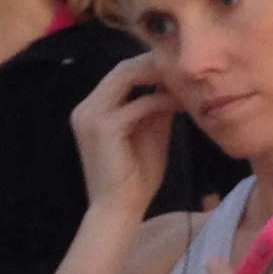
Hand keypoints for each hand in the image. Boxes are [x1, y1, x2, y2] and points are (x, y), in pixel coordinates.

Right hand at [67, 54, 176, 219]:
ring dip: (158, 75)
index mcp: (92, 109)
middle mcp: (85, 108)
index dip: (150, 64)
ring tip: (185, 78)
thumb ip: (156, 106)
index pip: (121, 73)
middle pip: (122, 68)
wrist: (119, 210)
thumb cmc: (135, 176)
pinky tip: (182, 103)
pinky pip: (138, 104)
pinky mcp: (103, 128)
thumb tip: (174, 82)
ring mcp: (91, 116)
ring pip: (126, 77)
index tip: (180, 64)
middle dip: (155, 63)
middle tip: (186, 66)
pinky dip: (162, 100)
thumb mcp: (150, 131)